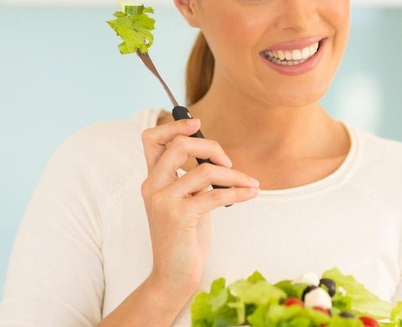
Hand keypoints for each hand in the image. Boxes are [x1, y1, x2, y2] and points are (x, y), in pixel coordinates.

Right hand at [139, 118, 258, 299]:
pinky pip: (216, 194)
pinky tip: (250, 193)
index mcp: (152, 180)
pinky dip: (239, 191)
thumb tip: (216, 155)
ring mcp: (163, 201)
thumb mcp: (186, 201)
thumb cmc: (185, 238)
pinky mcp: (178, 217)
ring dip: (235, 175)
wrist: (173, 276)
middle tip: (229, 162)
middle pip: (180, 146)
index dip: (173, 126)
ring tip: (251, 183)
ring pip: (205, 171)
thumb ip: (192, 178)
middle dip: (212, 147)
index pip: (151, 139)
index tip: (197, 124)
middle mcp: (152, 187)